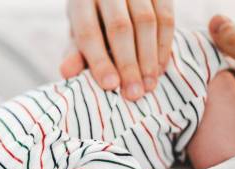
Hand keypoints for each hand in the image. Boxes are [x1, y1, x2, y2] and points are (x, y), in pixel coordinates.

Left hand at [60, 0, 174, 99]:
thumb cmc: (91, 19)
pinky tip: (159, 70)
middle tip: (133, 94)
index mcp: (81, 0)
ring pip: (146, 21)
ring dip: (149, 59)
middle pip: (119, 27)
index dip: (100, 61)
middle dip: (128, 64)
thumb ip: (75, 53)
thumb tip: (67, 73)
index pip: (88, 32)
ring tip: (148, 86)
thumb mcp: (78, 34)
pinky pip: (166, 17)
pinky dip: (164, 46)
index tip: (111, 86)